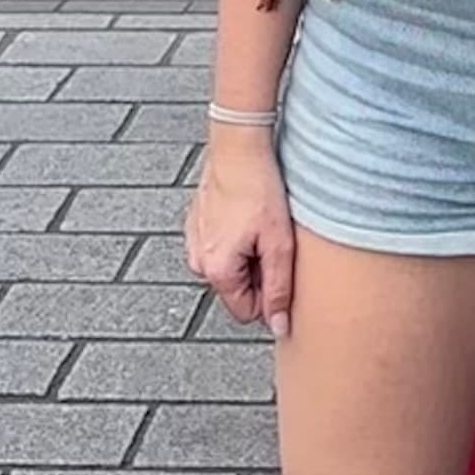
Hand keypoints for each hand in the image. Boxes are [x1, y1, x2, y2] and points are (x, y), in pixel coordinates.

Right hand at [183, 126, 295, 339]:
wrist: (238, 147)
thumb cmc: (259, 189)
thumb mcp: (279, 244)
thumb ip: (279, 290)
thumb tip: (280, 327)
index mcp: (216, 270)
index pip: (247, 313)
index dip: (270, 296)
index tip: (281, 266)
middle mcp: (198, 261)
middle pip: (238, 289)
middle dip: (258, 272)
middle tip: (273, 241)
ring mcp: (194, 242)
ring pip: (231, 267)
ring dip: (249, 254)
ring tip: (261, 226)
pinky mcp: (197, 225)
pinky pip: (222, 246)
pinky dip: (237, 237)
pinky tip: (248, 215)